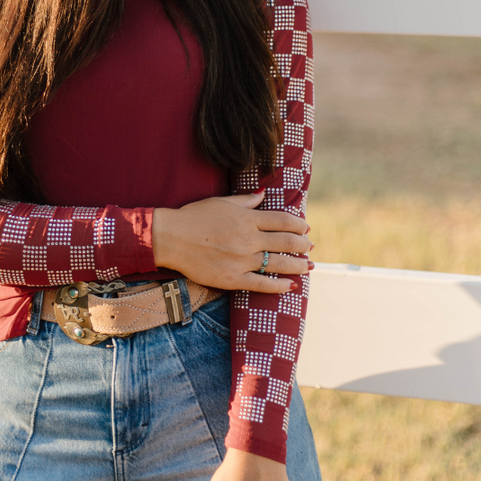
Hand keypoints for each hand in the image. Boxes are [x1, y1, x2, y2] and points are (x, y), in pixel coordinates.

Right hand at [152, 191, 312, 293]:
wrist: (171, 238)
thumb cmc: (194, 217)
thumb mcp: (221, 202)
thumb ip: (245, 200)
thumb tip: (263, 194)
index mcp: (247, 219)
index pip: (283, 221)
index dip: (298, 225)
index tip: (305, 227)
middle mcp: (249, 239)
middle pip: (286, 242)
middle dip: (302, 245)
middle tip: (309, 246)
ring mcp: (242, 260)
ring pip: (279, 264)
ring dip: (298, 265)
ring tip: (308, 265)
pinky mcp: (234, 278)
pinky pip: (263, 284)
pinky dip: (280, 286)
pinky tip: (291, 285)